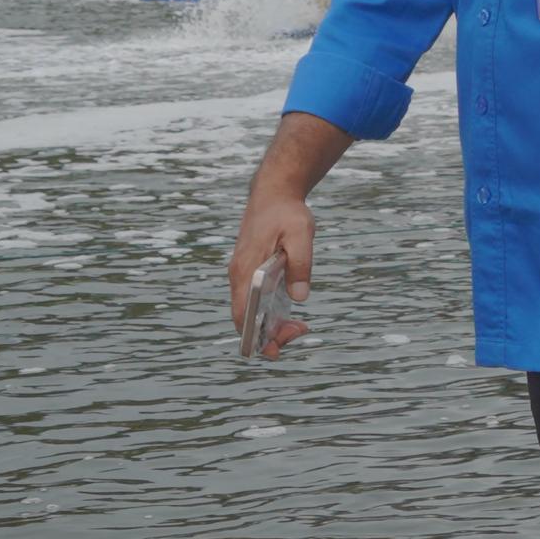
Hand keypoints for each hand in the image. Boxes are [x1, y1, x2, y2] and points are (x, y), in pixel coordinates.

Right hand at [227, 186, 316, 350]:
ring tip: (298, 325)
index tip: (278, 346)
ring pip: (249, 312)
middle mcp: (238, 275)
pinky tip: (289, 313)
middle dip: (269, 335)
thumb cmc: (286, 212)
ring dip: (270, 325)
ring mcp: (241, 273)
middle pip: (244, 320)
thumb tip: (300, 297)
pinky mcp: (248, 271)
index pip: (242, 316)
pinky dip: (268, 313)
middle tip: (300, 330)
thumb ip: (300, 265)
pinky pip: (252, 301)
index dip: (256, 338)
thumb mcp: (301, 235)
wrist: (274, 192)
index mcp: (246, 270)